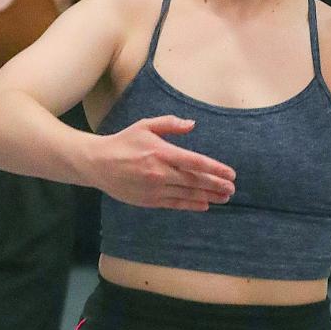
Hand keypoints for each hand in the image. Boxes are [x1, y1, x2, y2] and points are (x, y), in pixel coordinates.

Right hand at [96, 116, 235, 209]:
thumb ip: (170, 124)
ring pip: (188, 194)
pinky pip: (175, 204)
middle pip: (195, 181)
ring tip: (224, 198)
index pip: (195, 162)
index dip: (215, 169)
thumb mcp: (145, 126)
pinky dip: (191, 205)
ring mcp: (155, 189)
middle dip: (216, 185)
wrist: (98, 164)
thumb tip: (192, 124)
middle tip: (232, 188)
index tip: (230, 173)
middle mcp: (160, 172)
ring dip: (209, 196)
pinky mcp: (150, 200)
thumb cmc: (123, 142)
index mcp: (161, 152)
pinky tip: (205, 205)